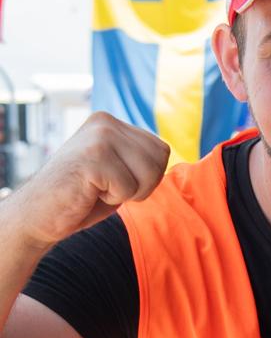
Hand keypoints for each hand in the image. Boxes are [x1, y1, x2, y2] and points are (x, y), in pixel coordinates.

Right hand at [11, 112, 169, 250]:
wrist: (37, 216)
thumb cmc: (80, 197)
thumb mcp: (114, 169)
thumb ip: (137, 156)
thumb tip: (165, 151)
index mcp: (110, 121)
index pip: (161, 149)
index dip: (147, 177)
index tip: (116, 181)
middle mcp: (105, 123)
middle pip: (160, 159)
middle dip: (141, 185)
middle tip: (106, 189)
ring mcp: (99, 138)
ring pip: (148, 174)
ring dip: (127, 193)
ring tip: (98, 189)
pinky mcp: (93, 158)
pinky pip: (128, 189)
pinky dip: (111, 201)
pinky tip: (88, 193)